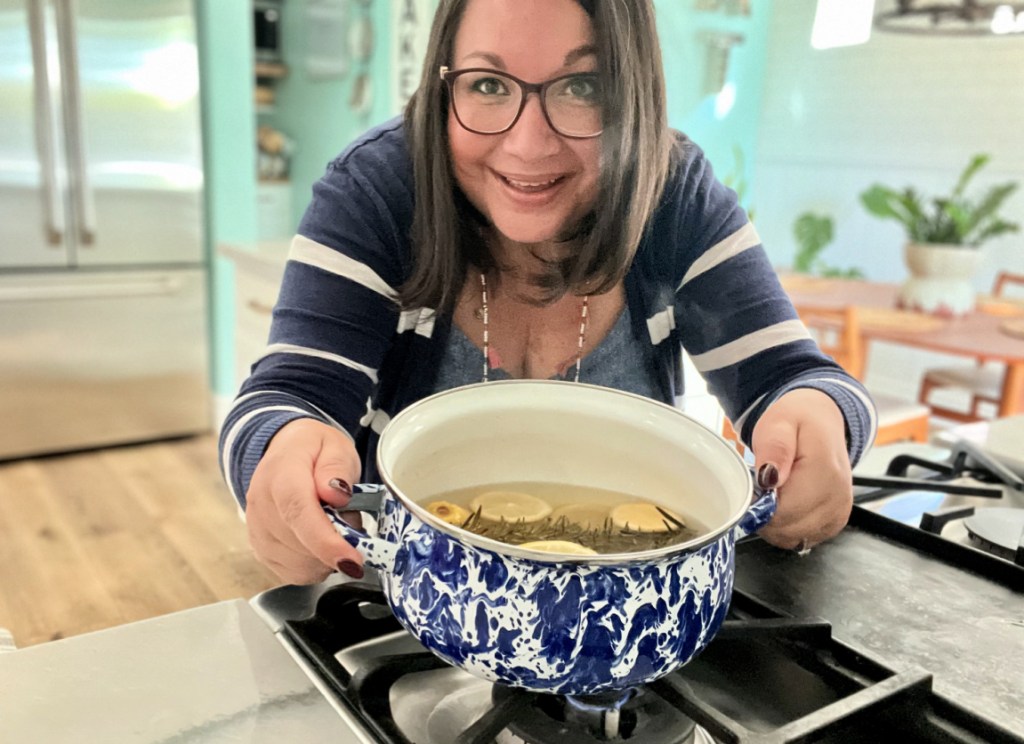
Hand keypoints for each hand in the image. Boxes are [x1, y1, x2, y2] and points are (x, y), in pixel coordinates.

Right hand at [245, 418, 363, 583]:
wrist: (285, 450)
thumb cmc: (314, 450)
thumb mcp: (335, 445)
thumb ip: (337, 467)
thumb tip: (336, 494)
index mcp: (280, 475)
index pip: (298, 513)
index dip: (326, 542)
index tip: (352, 560)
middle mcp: (261, 506)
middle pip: (301, 546)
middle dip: (337, 545)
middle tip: (351, 520)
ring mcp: (257, 531)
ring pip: (300, 565)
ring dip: (327, 557)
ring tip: (334, 526)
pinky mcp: (261, 550)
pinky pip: (294, 573)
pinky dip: (316, 565)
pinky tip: (321, 543)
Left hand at [750, 388, 852, 550]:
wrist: (823, 420)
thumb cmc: (798, 421)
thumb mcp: (778, 424)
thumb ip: (773, 449)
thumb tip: (769, 479)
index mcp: (825, 472)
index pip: (783, 513)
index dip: (759, 507)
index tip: (753, 488)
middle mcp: (837, 498)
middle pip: (788, 530)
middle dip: (765, 516)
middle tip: (761, 490)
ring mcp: (839, 512)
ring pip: (794, 538)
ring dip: (775, 524)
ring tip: (773, 495)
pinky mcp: (836, 521)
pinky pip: (804, 538)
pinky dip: (788, 528)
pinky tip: (784, 506)